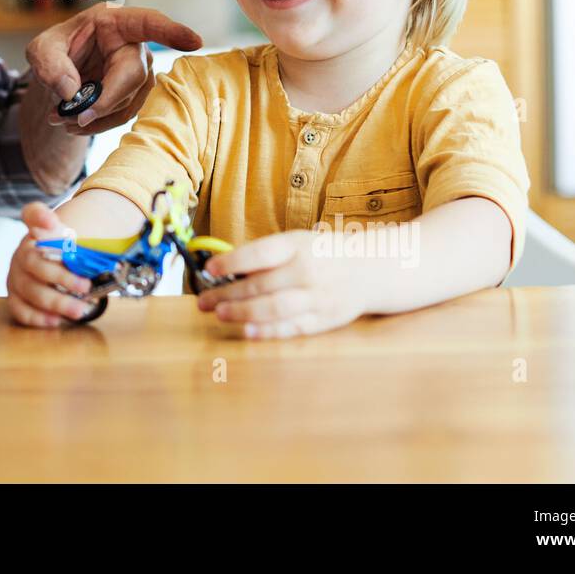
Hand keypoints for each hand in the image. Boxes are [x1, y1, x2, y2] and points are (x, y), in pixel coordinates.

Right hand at [6, 202, 96, 326]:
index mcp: (37, 233)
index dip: (40, 216)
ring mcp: (15, 276)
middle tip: (85, 287)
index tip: (52, 222)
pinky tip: (55, 320)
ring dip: (55, 302)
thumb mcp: (79, 247)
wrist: (52, 269)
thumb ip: (89, 244)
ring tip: (78, 310)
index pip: (33, 214)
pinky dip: (36, 317)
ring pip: (29, 289)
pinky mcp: (14, 297)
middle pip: (34, 263)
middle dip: (61, 277)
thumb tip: (116, 253)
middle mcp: (22, 253)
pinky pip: (19, 308)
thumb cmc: (67, 258)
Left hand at [25, 4, 201, 135]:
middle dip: (105, 100)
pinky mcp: (135, 92)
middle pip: (133, 74)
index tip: (195, 42)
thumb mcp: (40, 51)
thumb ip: (50, 66)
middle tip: (72, 117)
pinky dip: (99, 123)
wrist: (56, 72)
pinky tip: (76, 123)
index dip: (172, 32)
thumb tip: (71, 93)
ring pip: (130, 99)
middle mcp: (133, 43)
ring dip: (97, 117)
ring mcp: (139, 69)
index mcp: (114, 21)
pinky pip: (124, 113)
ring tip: (62, 119)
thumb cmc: (53, 51)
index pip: (148, 22)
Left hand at [196, 231, 370, 337]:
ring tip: (219, 314)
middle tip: (204, 300)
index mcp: (298, 246)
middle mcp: (308, 271)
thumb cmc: (322, 254)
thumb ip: (266, 256)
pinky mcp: (324, 319)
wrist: (370, 269)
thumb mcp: (297, 243)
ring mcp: (317, 297)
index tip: (209, 269)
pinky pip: (292, 327)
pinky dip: (267, 331)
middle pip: (261, 284)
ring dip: (242, 313)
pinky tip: (247, 331)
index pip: (259, 254)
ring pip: (274, 308)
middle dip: (227, 293)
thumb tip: (225, 268)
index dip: (231, 262)